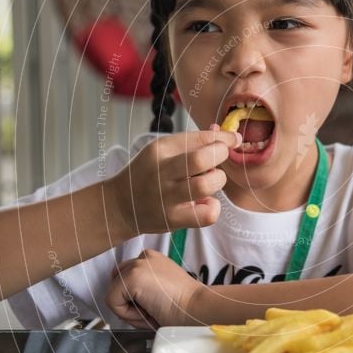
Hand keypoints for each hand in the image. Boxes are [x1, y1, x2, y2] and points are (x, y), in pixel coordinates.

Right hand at [106, 127, 241, 235]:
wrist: (121, 205)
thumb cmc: (149, 173)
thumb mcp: (163, 151)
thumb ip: (193, 142)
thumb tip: (225, 133)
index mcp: (159, 149)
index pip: (198, 137)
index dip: (223, 138)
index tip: (232, 139)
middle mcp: (161, 172)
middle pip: (200, 159)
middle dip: (220, 155)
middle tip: (220, 158)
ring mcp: (166, 198)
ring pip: (205, 185)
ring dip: (217, 180)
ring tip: (211, 180)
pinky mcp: (173, 219)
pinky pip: (206, 215)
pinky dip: (213, 207)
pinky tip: (205, 202)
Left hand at [106, 248, 205, 327]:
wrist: (196, 307)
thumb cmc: (184, 306)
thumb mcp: (160, 289)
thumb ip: (143, 287)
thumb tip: (122, 299)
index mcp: (152, 258)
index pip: (125, 277)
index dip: (134, 298)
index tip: (155, 304)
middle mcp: (143, 256)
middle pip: (116, 284)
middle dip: (128, 302)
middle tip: (151, 310)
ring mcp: (136, 265)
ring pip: (113, 294)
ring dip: (129, 310)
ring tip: (152, 311)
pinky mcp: (130, 278)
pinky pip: (112, 303)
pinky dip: (127, 314)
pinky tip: (148, 311)